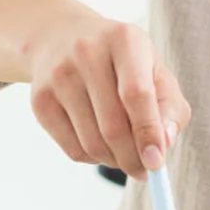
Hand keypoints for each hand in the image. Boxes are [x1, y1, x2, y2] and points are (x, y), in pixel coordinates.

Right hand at [28, 15, 190, 180]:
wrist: (61, 38)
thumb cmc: (121, 61)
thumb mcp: (154, 70)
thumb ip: (170, 107)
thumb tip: (164, 144)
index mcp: (124, 40)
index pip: (136, 94)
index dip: (148, 133)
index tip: (156, 163)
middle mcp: (86, 52)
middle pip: (113, 126)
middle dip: (133, 159)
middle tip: (143, 171)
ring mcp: (59, 75)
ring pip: (92, 143)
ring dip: (114, 161)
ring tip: (123, 153)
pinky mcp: (39, 98)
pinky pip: (72, 149)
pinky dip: (92, 158)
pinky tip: (100, 143)